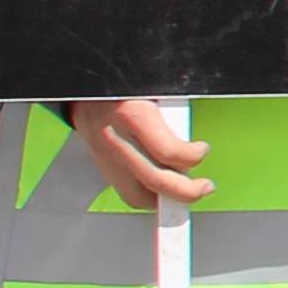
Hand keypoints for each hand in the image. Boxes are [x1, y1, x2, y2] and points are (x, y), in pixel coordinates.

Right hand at [62, 96, 209, 208]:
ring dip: (166, 200)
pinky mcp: (103, 166)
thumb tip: (194, 132)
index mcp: (133, 115)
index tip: (202, 149)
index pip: (168, 151)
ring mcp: (107, 157)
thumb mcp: (153, 88)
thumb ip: (175, 107)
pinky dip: (149, 196)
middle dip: (187, 191)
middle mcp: (117, 140)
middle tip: (204, 187)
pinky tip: (164, 189)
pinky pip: (126, 192)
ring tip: (186, 191)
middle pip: (155, 180)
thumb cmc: (123, 87)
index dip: (193, 156)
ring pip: (138, 195)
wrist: (83, 90)